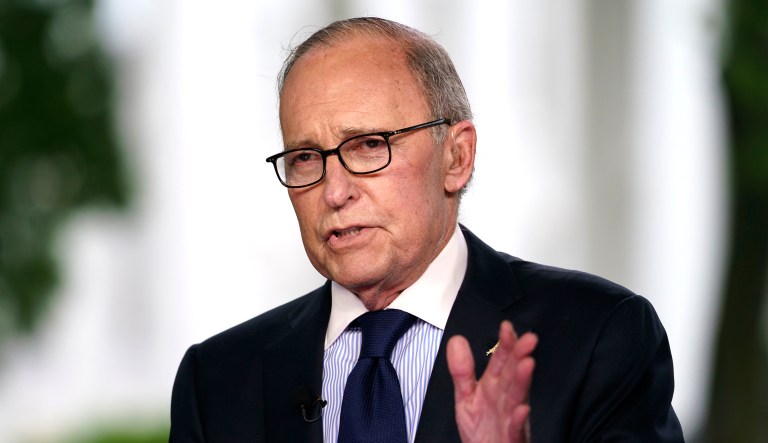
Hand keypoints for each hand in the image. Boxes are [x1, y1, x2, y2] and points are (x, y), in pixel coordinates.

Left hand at [447, 321, 537, 442]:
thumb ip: (461, 371)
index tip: (506, 327)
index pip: (500, 361)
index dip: (504, 344)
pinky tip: (522, 409)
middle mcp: (505, 398)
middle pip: (513, 374)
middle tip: (528, 339)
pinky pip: (516, 428)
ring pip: (518, 397)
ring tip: (527, 364)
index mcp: (493, 386)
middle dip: (520, 356)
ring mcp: (511, 417)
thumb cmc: (480, 430)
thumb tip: (456, 340)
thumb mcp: (465, 398)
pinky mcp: (513, 437)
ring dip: (522, 381)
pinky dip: (518, 419)